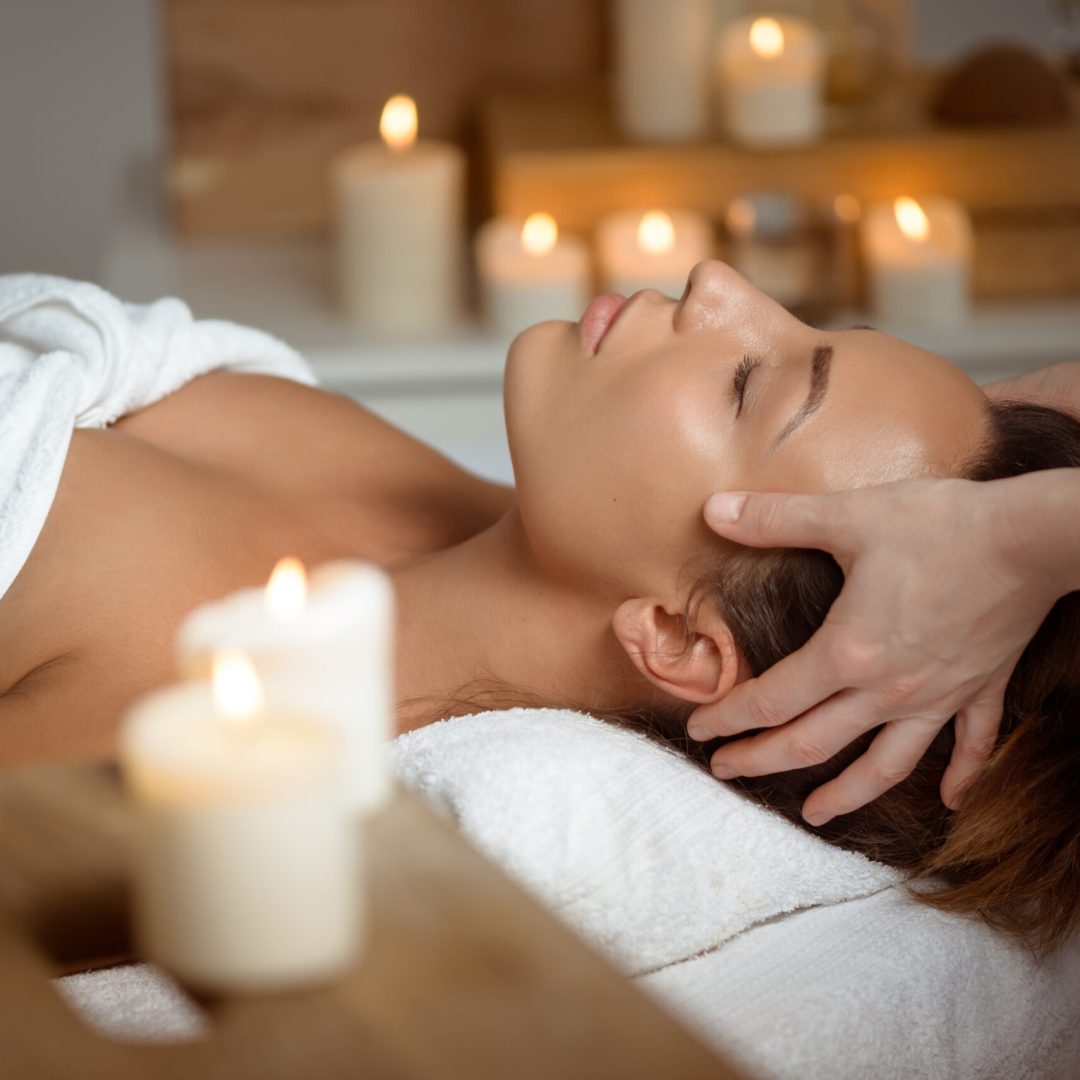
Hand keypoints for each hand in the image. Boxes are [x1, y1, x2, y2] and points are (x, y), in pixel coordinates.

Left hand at [686, 477, 1061, 824]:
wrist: (1033, 536)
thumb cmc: (941, 525)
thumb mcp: (848, 515)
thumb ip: (774, 518)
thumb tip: (712, 509)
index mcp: (848, 652)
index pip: (772, 699)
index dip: (728, 717)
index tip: (699, 733)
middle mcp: (889, 689)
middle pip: (813, 742)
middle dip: (762, 760)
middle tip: (725, 772)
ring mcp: (937, 696)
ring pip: (885, 765)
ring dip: (846, 793)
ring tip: (814, 814)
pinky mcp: (980, 688)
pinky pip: (970, 745)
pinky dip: (960, 775)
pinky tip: (951, 801)